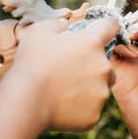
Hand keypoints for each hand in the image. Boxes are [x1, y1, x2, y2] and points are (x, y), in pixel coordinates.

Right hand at [4, 14, 118, 132]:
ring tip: (65, 90)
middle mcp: (103, 67)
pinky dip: (81, 107)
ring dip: (89, 87)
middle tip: (70, 70)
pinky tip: (62, 105)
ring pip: (101, 87)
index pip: (111, 26)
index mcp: (92, 43)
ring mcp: (101, 93)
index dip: (106, 26)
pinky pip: (92, 108)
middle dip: (93, 64)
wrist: (26, 101)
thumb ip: (56, 23)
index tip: (101, 29)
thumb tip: (64, 24)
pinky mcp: (95, 114)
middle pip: (106, 63)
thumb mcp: (39, 31)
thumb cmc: (31, 63)